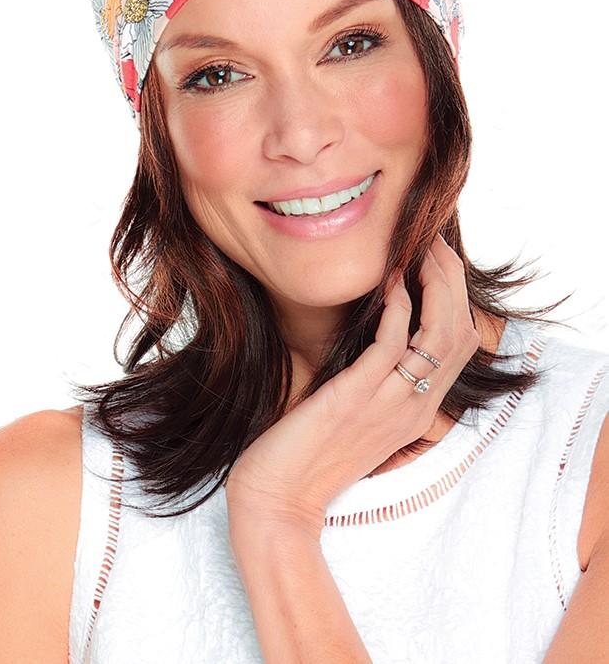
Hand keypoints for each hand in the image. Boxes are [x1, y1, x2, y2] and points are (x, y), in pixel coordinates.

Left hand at [225, 233, 480, 541]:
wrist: (279, 499)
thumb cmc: (309, 452)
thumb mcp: (357, 413)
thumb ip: (374, 378)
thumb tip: (376, 331)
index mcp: (420, 410)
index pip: (463, 343)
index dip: (456, 294)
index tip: (435, 260)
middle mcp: (417, 407)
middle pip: (461, 330)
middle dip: (452, 279)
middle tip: (430, 243)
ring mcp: (392, 403)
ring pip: (439, 333)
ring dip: (433, 284)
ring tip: (416, 251)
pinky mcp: (358, 396)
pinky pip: (393, 343)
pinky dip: (397, 306)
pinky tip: (389, 281)